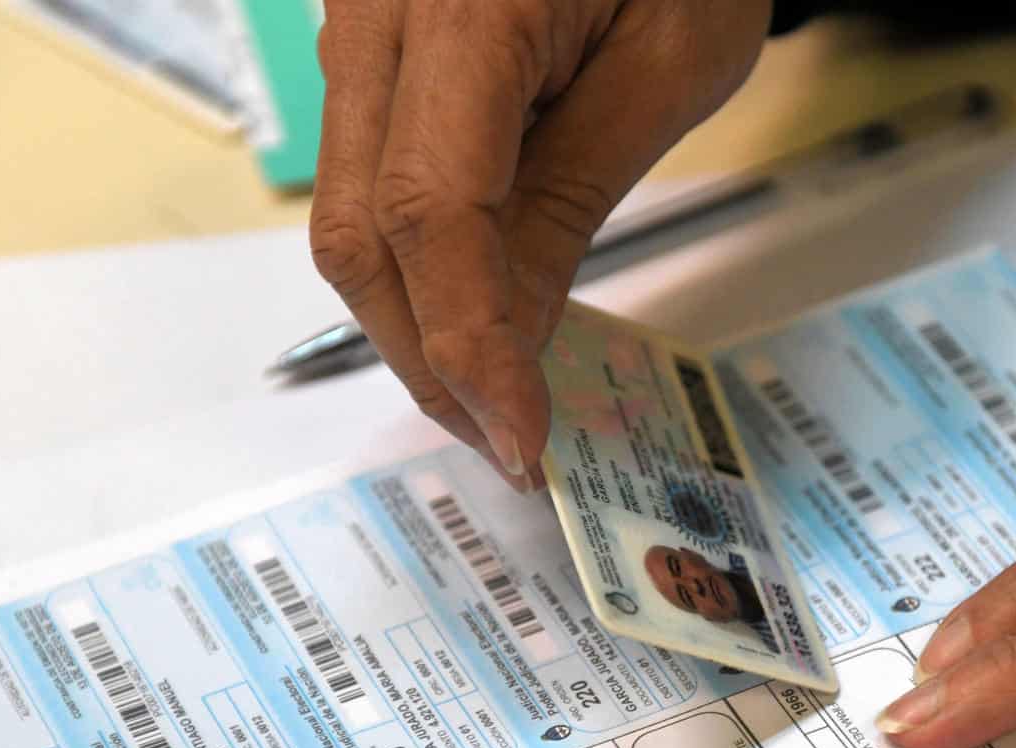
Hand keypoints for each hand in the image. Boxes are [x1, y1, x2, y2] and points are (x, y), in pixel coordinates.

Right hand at [310, 0, 771, 486]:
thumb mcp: (670, 63)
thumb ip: (573, 198)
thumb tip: (514, 335)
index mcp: (463, 7)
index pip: (428, 215)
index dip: (468, 344)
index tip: (520, 435)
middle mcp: (375, 13)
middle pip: (357, 232)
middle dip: (429, 356)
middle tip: (509, 436)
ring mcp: (355, 25)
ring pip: (345, 213)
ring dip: (414, 320)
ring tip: (496, 389)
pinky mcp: (369, 44)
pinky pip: (366, 174)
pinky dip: (414, 260)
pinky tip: (476, 305)